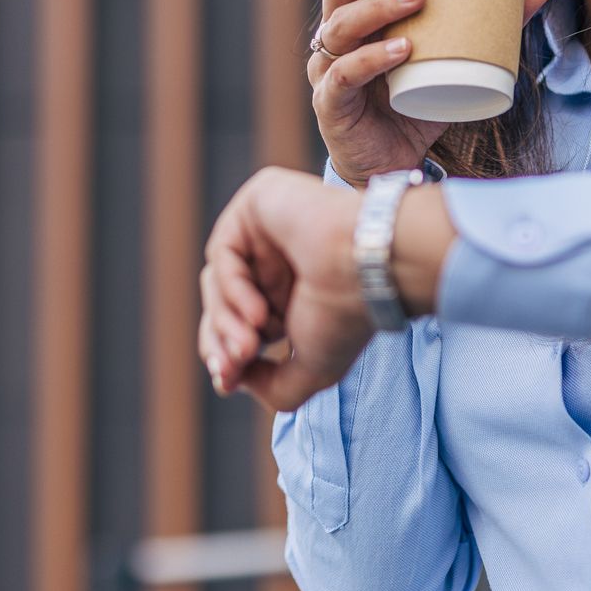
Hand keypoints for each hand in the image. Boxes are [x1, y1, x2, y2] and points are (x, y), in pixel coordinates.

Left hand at [198, 166, 374, 411]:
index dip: (223, 354)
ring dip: (225, 321)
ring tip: (250, 347)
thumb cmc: (349, 315)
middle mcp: (276, 261)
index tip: (227, 380)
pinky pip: (223, 252)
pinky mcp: (257, 202)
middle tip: (232, 367)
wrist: (374, 270)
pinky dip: (231, 289)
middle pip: (219, 303)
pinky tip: (258, 314)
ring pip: (217, 282)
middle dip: (220, 340)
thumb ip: (274, 388)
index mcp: (289, 294)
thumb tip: (232, 380)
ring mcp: (266, 230)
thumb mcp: (313, 369)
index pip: (235, 323)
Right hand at [311, 0, 551, 183]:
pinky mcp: (331, 105)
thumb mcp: (454, 55)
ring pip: (341, 24)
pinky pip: (345, 75)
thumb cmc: (415, 100)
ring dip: (381, 4)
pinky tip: (404, 48)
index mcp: (354, 10)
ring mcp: (326, 69)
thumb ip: (491, 21)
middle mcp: (333, 33)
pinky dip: (373, 58)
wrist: (392, 165)